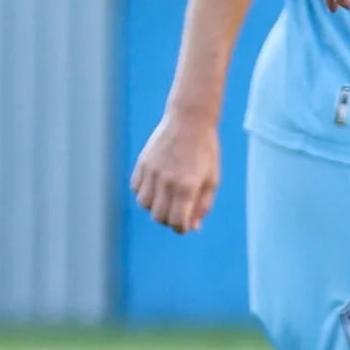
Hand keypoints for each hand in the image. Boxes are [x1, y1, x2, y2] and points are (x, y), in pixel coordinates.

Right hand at [131, 109, 219, 233]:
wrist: (189, 120)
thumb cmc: (205, 151)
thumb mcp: (212, 179)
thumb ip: (203, 205)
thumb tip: (193, 226)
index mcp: (187, 186)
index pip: (177, 222)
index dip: (182, 228)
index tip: (186, 225)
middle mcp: (166, 180)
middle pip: (159, 216)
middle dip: (169, 219)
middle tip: (179, 211)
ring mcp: (151, 171)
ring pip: (144, 204)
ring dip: (155, 206)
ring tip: (168, 196)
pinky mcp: (142, 163)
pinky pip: (136, 188)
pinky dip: (145, 192)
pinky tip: (157, 185)